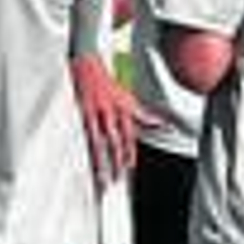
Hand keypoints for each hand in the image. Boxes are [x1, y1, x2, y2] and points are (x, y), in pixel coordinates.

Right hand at [71, 54, 158, 183]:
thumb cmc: (106, 83)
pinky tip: (86, 156)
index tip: (129, 166)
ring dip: (101, 160)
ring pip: (100, 141)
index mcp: (125, 109)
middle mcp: (112, 111)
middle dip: (117, 161)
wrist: (87, 65)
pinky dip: (87, 146)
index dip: (129, 152)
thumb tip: (161, 125)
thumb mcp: (128, 98)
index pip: (129, 135)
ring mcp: (96, 112)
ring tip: (101, 176)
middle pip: (116, 141)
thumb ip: (143, 115)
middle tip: (117, 178)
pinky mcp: (82, 112)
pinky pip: (86, 134)